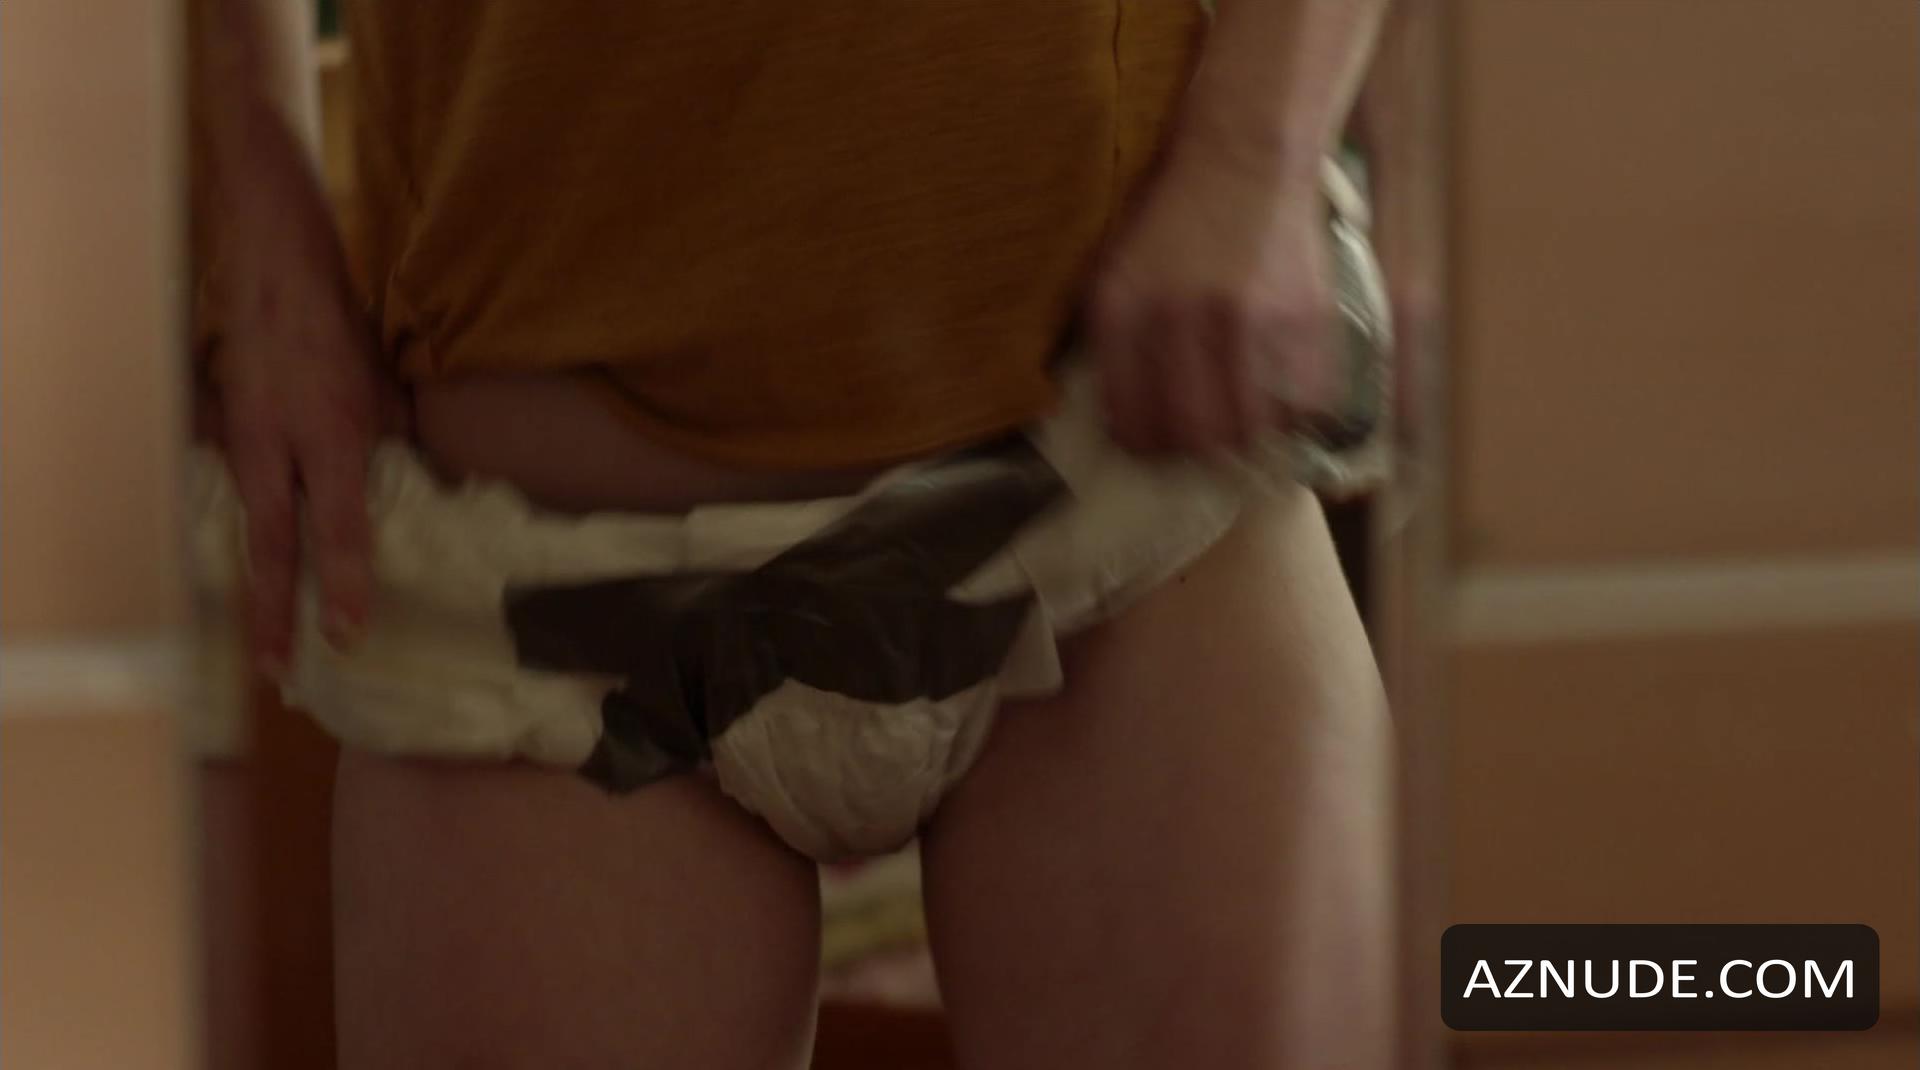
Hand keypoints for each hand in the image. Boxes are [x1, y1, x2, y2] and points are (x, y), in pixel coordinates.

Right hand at [204, 150, 404, 676]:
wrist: (273, 267)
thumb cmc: (340, 326)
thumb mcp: (385, 386)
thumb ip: (395, 441)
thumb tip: (417, 485)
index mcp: (332, 435)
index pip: (341, 526)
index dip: (346, 581)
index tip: (349, 632)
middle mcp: (280, 448)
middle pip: (275, 546)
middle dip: (277, 613)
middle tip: (282, 672)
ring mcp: (243, 443)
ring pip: (249, 531)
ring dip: (256, 593)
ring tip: (263, 649)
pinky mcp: (224, 435)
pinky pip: (237, 501)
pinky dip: (243, 546)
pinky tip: (251, 584)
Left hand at [1087, 135, 1337, 455]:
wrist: (1243, 155)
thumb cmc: (1176, 216)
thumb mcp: (1117, 270)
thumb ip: (1113, 339)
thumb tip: (1118, 416)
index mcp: (1123, 313)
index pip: (1132, 421)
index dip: (1143, 446)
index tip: (1153, 447)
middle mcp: (1181, 323)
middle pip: (1191, 438)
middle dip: (1194, 453)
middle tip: (1200, 445)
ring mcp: (1245, 323)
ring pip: (1247, 430)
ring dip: (1247, 440)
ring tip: (1243, 425)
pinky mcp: (1301, 318)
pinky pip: (1304, 402)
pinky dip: (1297, 414)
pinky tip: (1285, 398)